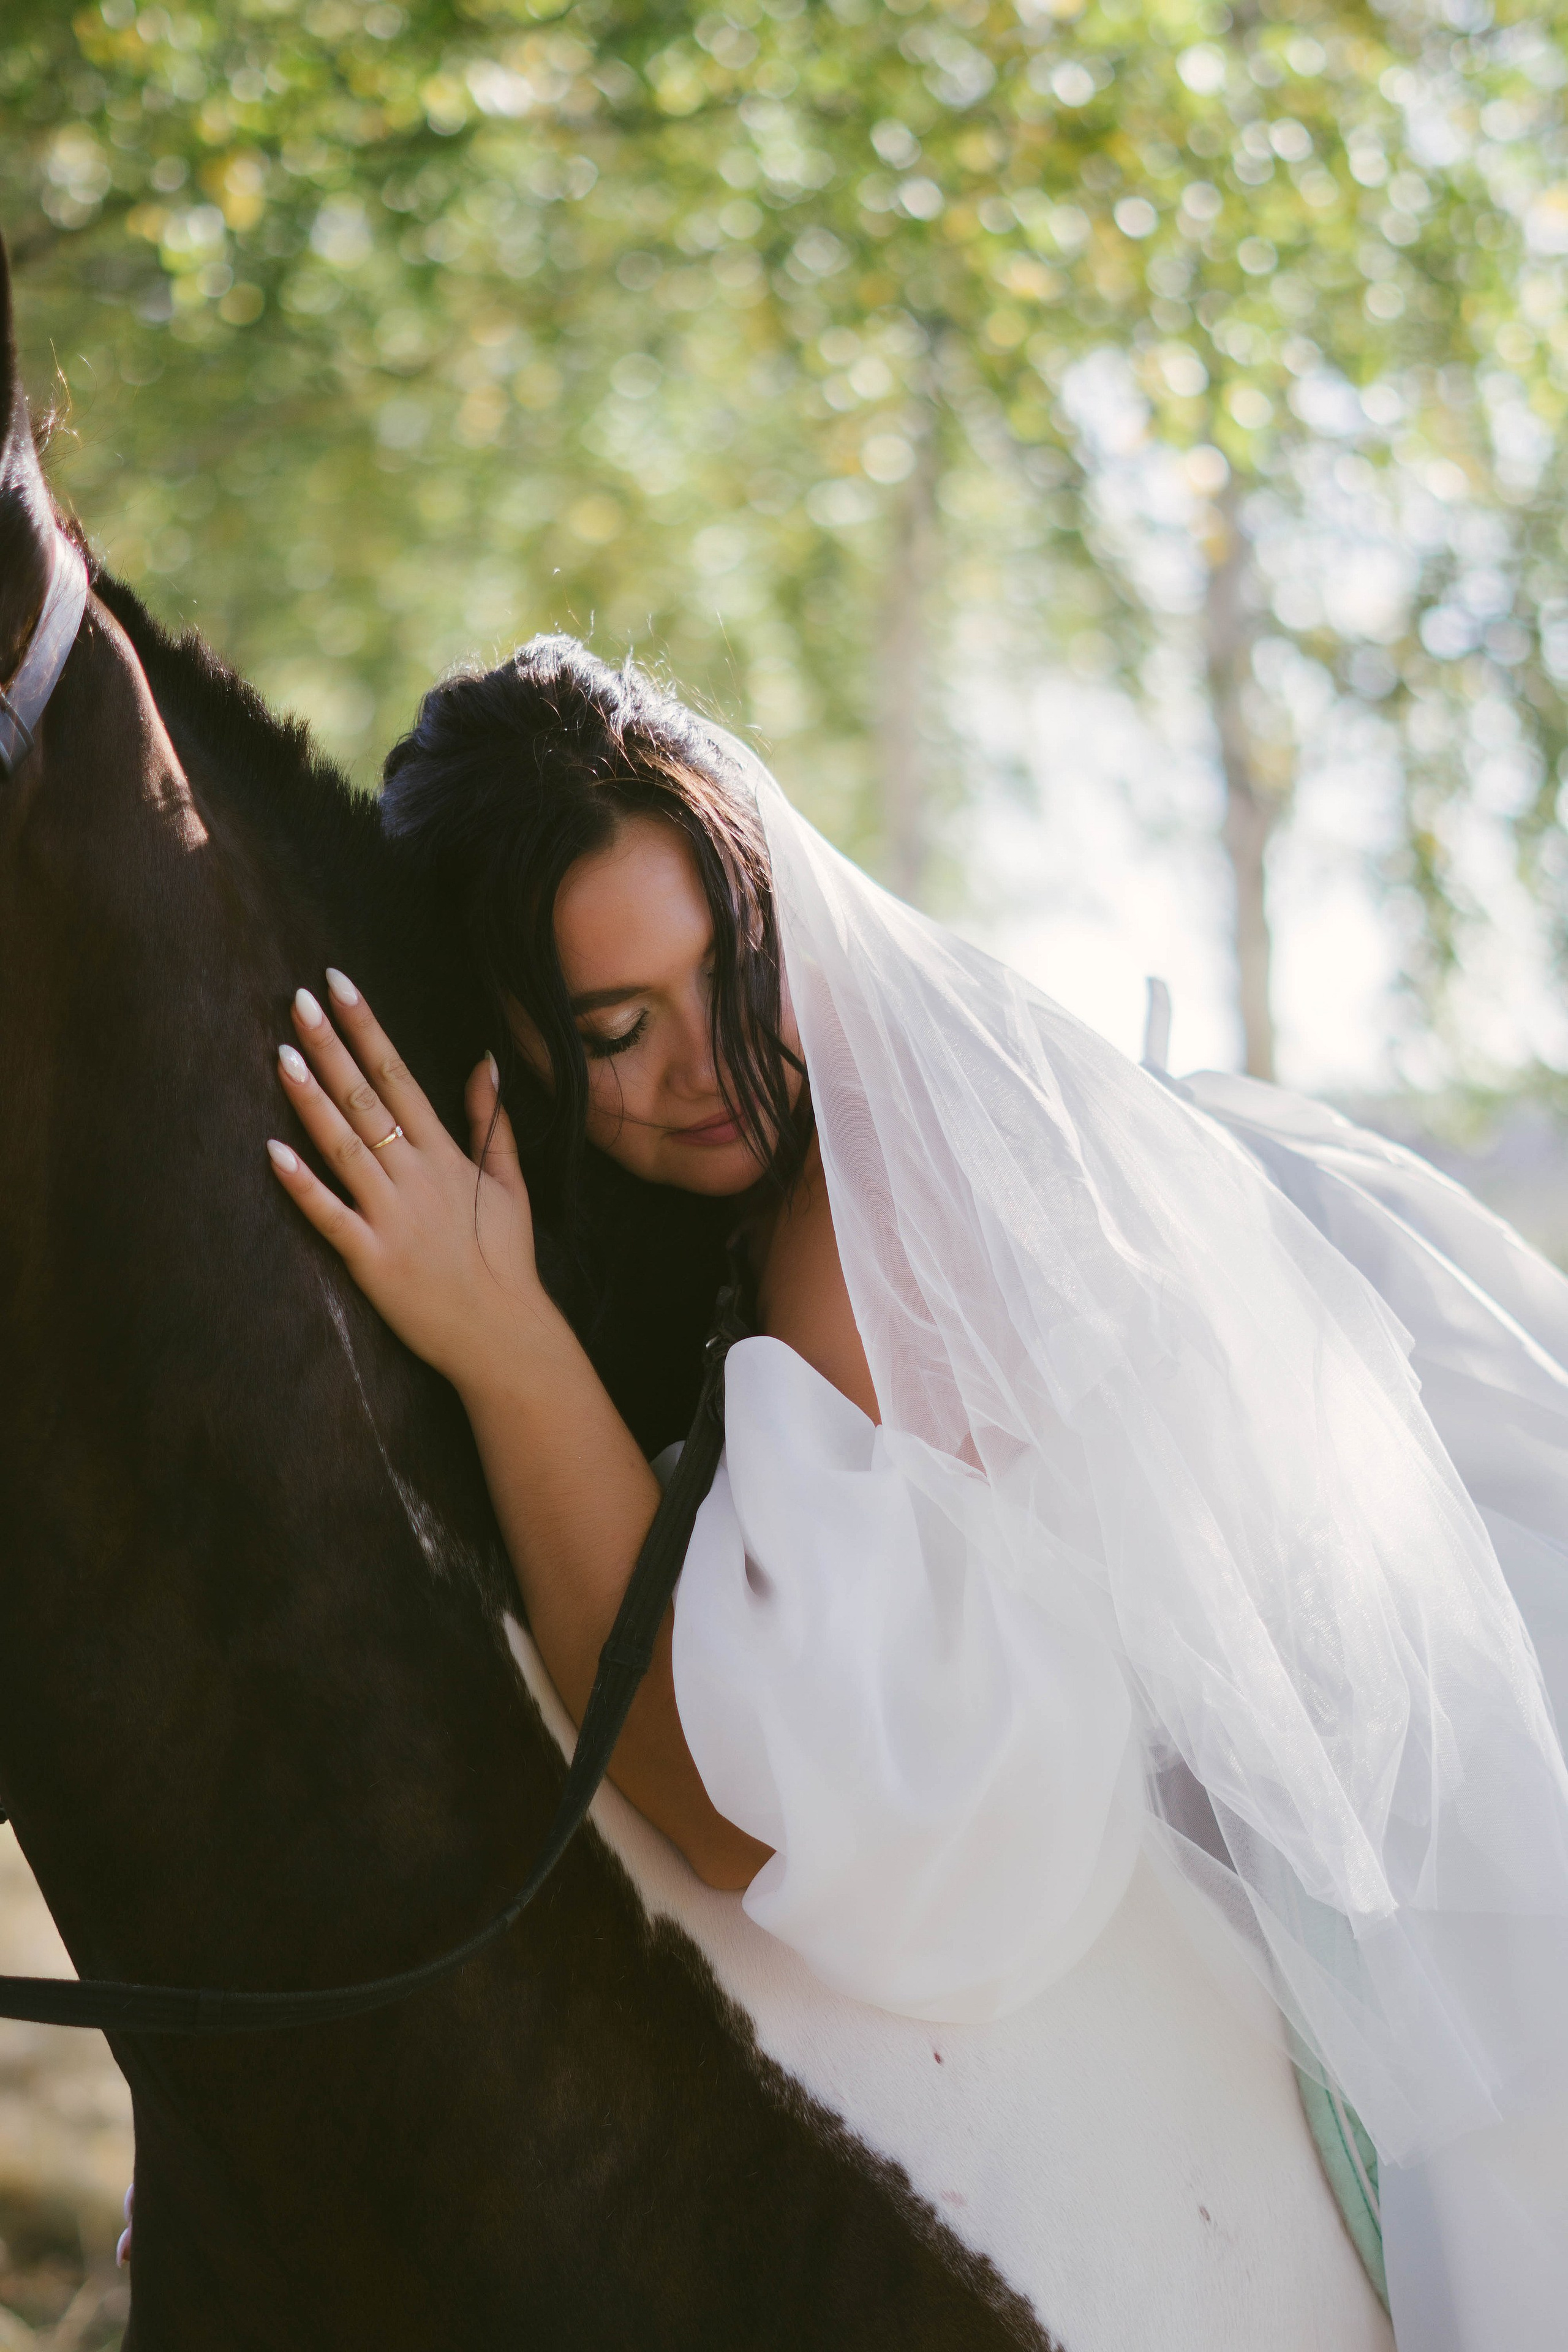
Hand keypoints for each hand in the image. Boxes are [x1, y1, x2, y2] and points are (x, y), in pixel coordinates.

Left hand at [266, 969, 552, 1389]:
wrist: (503, 1333)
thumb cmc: (505, 1258)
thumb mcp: (509, 1183)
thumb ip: (492, 1121)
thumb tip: (485, 1062)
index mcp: (445, 1154)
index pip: (398, 1075)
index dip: (367, 1028)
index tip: (339, 985)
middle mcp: (416, 1176)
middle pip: (365, 1099)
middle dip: (330, 1046)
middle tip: (297, 1000)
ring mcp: (392, 1216)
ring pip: (343, 1146)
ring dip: (311, 1100)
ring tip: (281, 1055)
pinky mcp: (371, 1258)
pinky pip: (329, 1215)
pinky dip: (302, 1184)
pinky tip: (273, 1150)